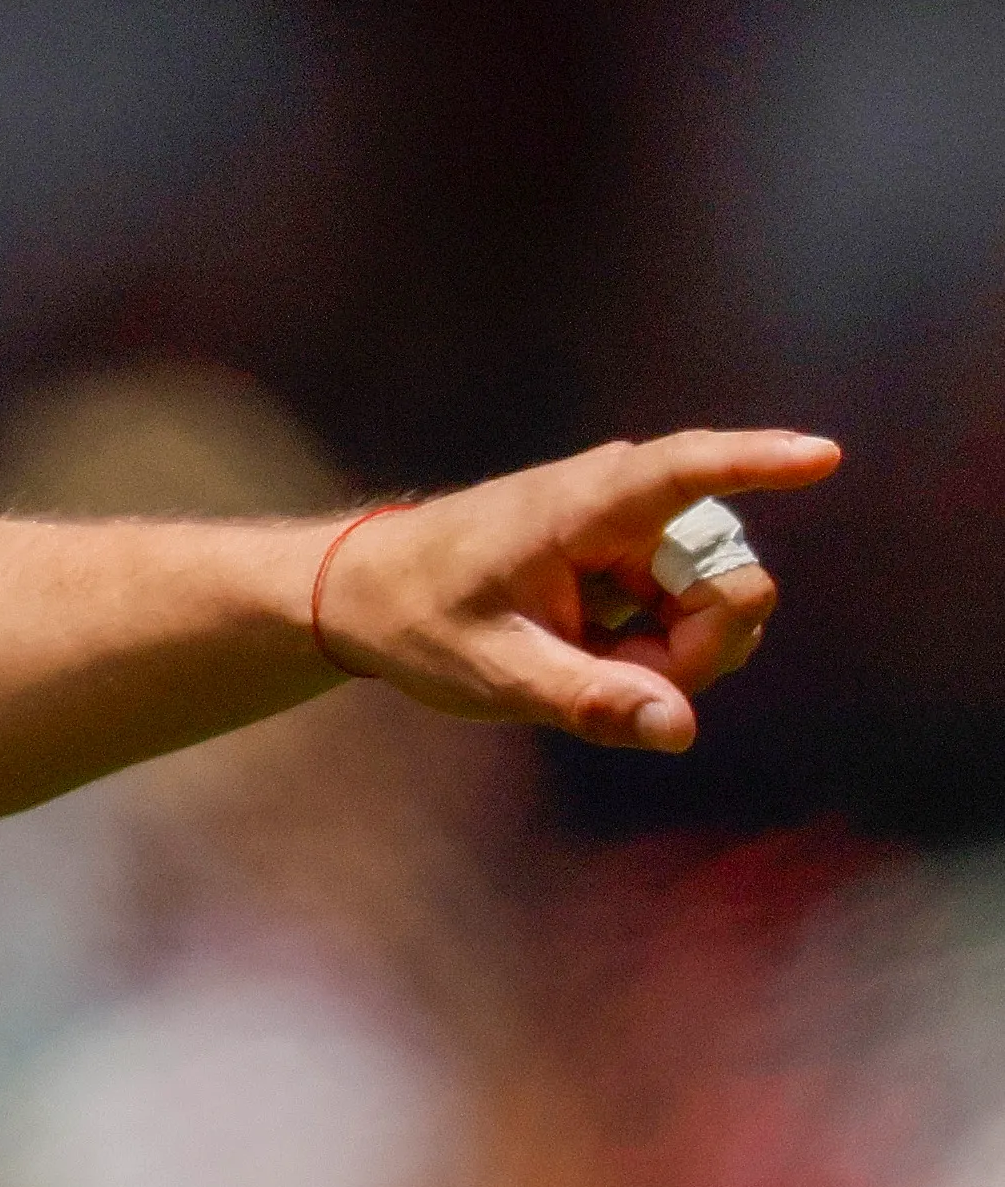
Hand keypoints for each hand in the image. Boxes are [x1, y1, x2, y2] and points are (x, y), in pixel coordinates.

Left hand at [315, 430, 841, 750]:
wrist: (363, 592)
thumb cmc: (419, 619)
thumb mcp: (496, 672)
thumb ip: (589, 698)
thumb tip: (680, 729)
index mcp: (581, 508)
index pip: (684, 471)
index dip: (758, 463)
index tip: (823, 458)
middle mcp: (621, 504)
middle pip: (726, 584)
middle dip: (697, 649)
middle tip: (614, 680)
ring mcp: (633, 532)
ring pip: (714, 607)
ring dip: (671, 656)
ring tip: (582, 665)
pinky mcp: (633, 560)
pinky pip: (685, 615)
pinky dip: (654, 652)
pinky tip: (592, 659)